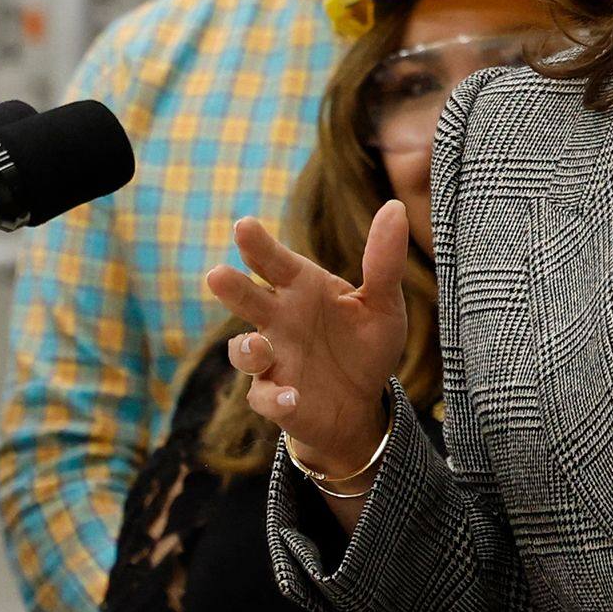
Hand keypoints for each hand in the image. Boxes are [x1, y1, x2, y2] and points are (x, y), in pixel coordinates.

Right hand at [204, 202, 411, 494]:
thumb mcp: (383, 304)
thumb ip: (384, 261)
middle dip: (232, 287)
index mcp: (301, 289)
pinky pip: (265, 398)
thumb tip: (395, 206)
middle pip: (248, 299)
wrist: (363, 405)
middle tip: (217, 275)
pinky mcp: (275, 398)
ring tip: (259, 346)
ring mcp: (272, 360)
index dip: (258, 245)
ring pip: (245, 351)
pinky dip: (274, 398)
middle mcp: (279, 320)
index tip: (243, 227)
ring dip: (247, 349)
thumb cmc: (366, 346)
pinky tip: (291, 397)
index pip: (275, 262)